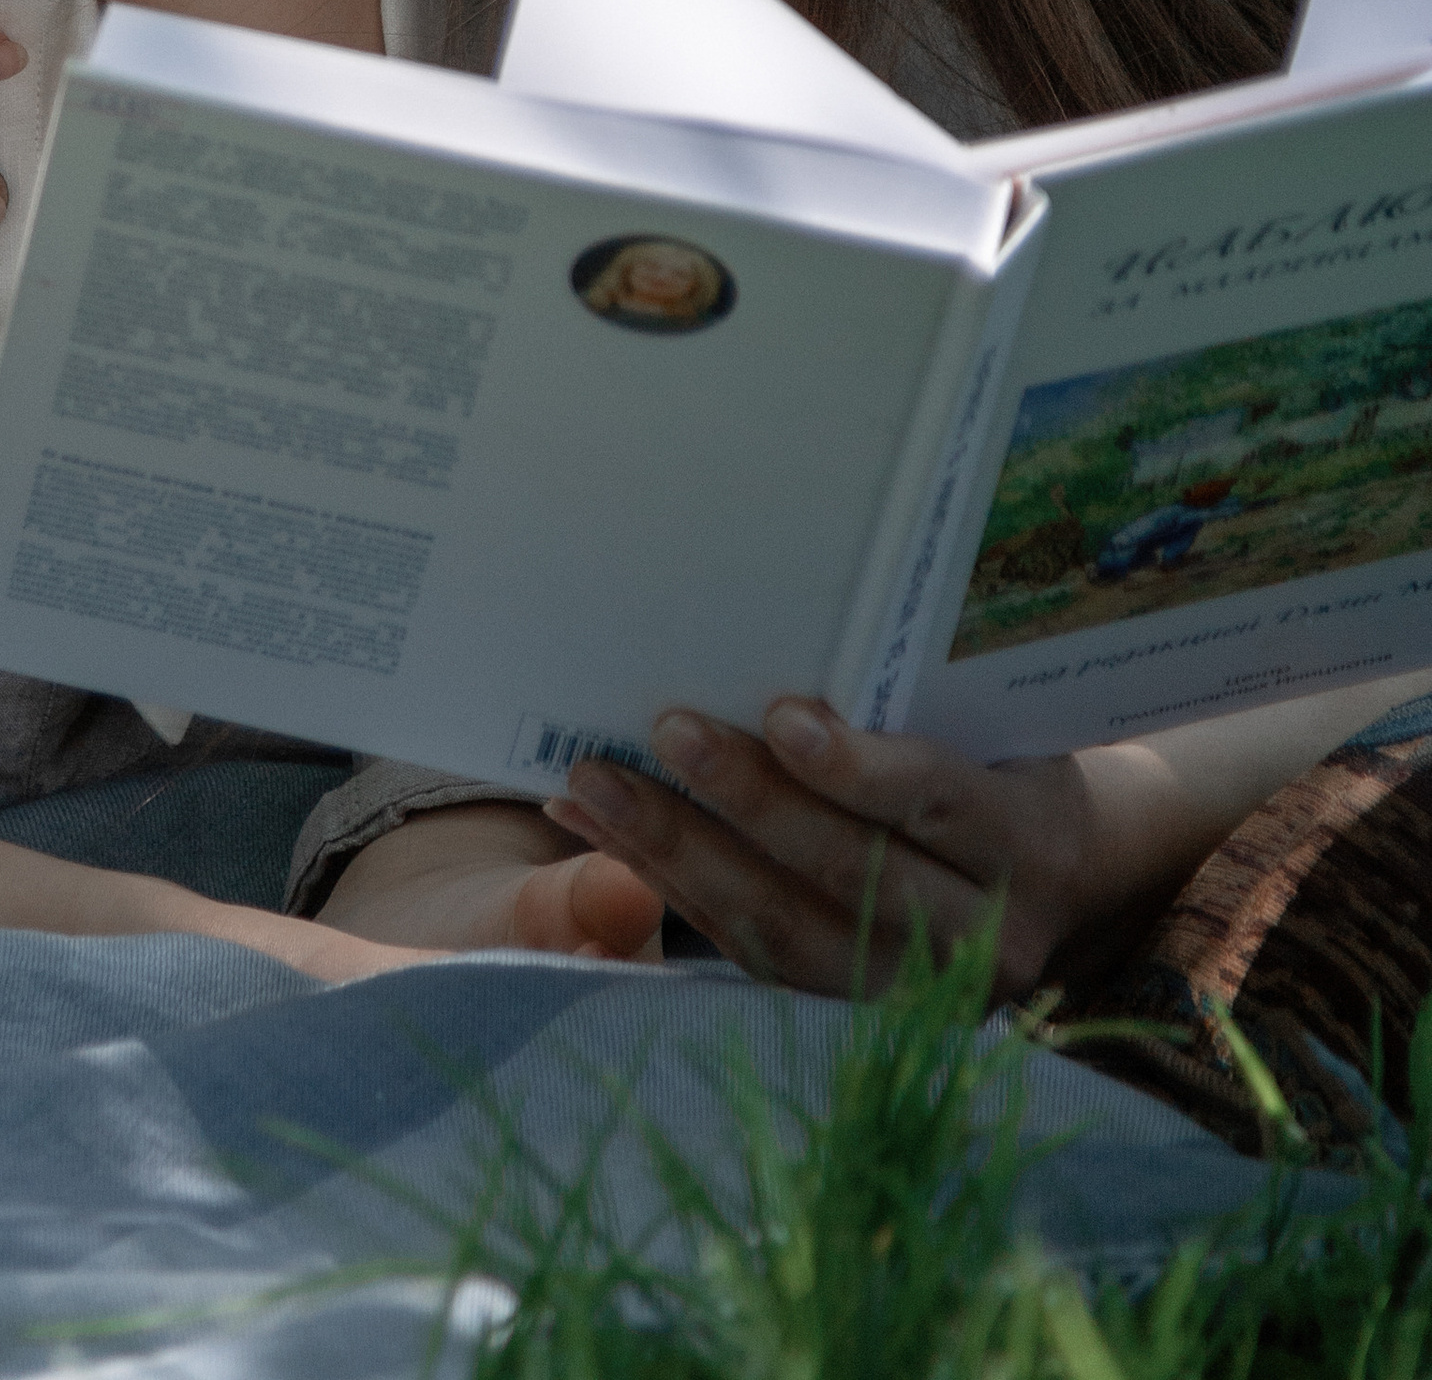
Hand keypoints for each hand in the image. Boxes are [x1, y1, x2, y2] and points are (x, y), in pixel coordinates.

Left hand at [539, 701, 1205, 1001]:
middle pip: (848, 874)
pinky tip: (605, 836)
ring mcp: (917, 993)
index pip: (934, 805)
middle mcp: (984, 938)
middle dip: (744, 803)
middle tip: (661, 732)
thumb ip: (915, 709)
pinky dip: (671, 891)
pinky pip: (752, 957)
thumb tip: (781, 658)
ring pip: (785, 932)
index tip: (783, 716)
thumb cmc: (1014, 763)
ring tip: (594, 786)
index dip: (856, 769)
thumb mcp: (1001, 725)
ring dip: (677, 855)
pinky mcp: (854, 1014)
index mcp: (1030, 845)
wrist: (1076, 880)